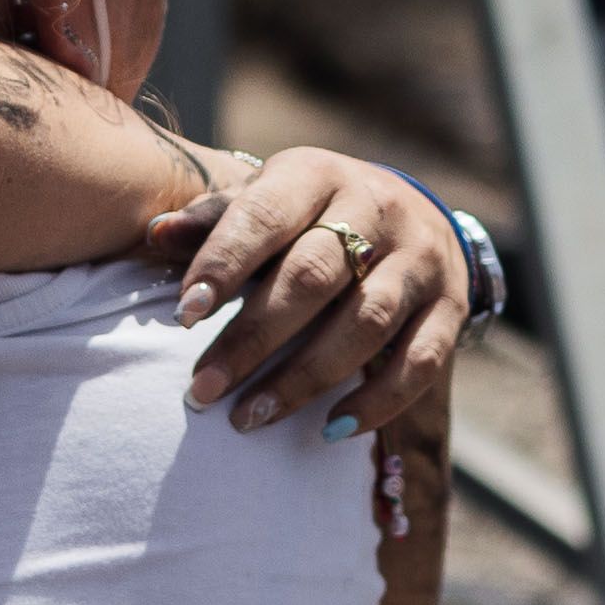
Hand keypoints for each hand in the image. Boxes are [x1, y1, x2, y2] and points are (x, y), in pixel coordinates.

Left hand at [143, 149, 473, 443]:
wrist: (410, 213)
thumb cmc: (311, 216)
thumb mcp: (267, 201)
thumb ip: (214, 222)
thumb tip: (155, 235)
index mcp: (317, 174)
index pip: (266, 215)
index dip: (224, 263)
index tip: (184, 316)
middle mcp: (377, 208)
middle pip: (312, 276)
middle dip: (252, 339)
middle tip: (201, 390)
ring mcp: (420, 258)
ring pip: (364, 323)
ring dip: (303, 378)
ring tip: (248, 419)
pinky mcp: (449, 307)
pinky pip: (419, 362)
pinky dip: (375, 402)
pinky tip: (329, 431)